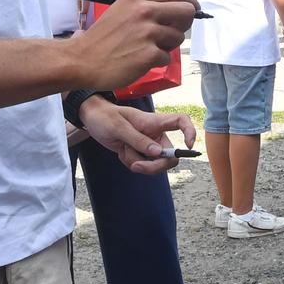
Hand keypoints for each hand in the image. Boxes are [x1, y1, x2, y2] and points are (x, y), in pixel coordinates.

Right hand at [71, 0, 195, 88]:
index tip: (193, 9)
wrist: (82, 60)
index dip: (190, 1)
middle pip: (186, 11)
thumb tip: (178, 9)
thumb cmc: (103, 37)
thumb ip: (147, 5)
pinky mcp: (149, 54)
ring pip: (178, 37)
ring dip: (167, 45)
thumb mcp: (122, 9)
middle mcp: (145, 10)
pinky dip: (156, 61)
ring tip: (147, 47)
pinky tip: (139, 60)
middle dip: (186, 23)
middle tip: (175, 31)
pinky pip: (166, 56)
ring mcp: (148, 32)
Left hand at [78, 100, 196, 174]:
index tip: (188, 146)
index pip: (181, 121)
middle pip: (169, 156)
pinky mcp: (140, 153)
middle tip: (136, 166)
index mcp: (154, 122)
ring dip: (137, 163)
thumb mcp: (119, 128)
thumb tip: (158, 153)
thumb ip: (138, 140)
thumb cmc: (105, 117)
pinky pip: (142, 165)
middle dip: (154, 166)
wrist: (92, 119)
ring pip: (154, 164)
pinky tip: (122, 151)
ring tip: (123, 149)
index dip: (190, 132)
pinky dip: (131, 163)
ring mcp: (148, 145)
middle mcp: (156, 134)